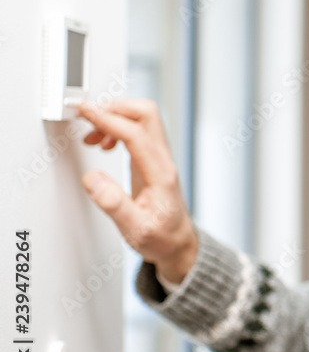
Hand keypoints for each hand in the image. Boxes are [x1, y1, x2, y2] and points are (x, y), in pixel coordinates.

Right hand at [77, 98, 198, 283]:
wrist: (178, 243)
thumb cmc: (161, 238)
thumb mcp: (135, 229)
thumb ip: (114, 204)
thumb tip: (93, 178)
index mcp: (160, 174)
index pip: (136, 134)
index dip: (110, 119)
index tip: (86, 112)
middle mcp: (162, 161)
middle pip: (146, 114)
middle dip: (115, 108)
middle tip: (88, 118)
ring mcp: (159, 158)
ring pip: (143, 119)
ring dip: (115, 117)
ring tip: (92, 136)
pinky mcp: (152, 160)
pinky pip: (138, 132)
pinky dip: (118, 128)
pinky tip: (105, 143)